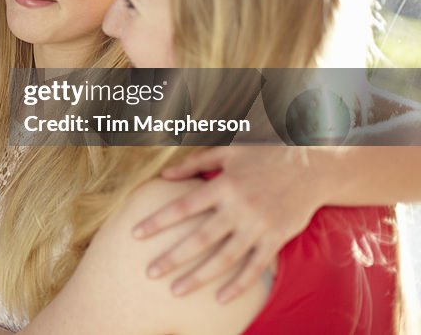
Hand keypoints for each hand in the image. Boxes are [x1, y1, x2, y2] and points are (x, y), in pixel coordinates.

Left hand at [133, 146, 322, 301]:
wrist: (312, 167)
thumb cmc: (265, 155)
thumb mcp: (228, 151)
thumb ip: (194, 163)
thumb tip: (164, 176)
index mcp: (224, 185)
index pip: (183, 207)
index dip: (158, 222)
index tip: (136, 234)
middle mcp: (239, 208)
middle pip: (200, 238)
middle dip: (173, 257)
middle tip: (149, 272)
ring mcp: (259, 226)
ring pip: (225, 258)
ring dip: (199, 277)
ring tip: (176, 290)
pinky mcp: (276, 238)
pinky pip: (255, 267)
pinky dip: (239, 285)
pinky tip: (220, 298)